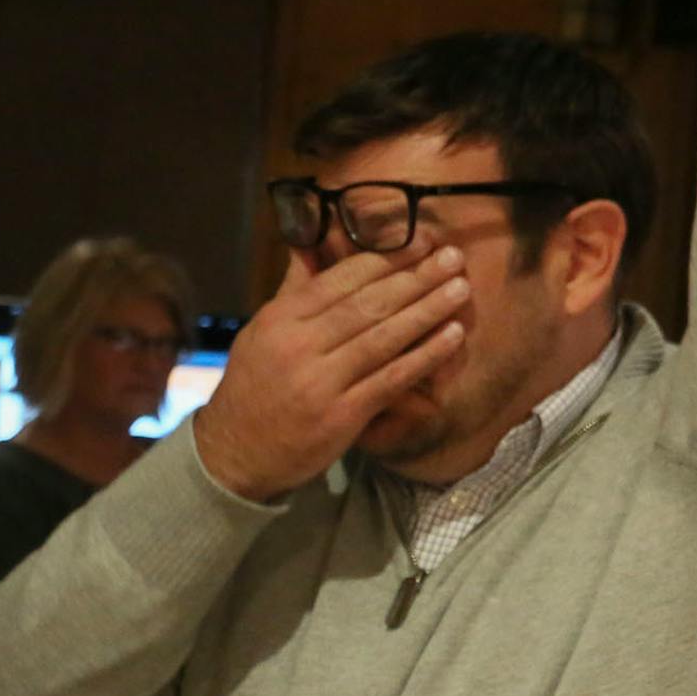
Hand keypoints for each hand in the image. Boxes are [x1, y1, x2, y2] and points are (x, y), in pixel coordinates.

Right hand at [192, 245, 471, 501]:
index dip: (386, 258)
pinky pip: (391, 378)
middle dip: (415, 278)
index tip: (421, 242)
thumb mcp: (263, 331)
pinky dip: (425, 356)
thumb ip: (295, 288)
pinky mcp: (341, 415)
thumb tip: (312, 242)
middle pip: (368, 304)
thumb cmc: (256, 386)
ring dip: (428, 310)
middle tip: (452, 257)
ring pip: (384, 337)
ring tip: (461, 288)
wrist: (235, 454)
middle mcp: (299, 345)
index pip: (341, 279)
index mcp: (281, 319)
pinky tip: (453, 337)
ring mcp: (321, 382)